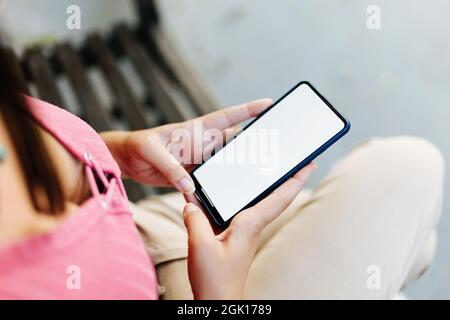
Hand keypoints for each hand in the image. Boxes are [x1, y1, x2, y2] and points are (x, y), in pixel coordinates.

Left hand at [102, 99, 272, 193]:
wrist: (127, 161)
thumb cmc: (138, 146)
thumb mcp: (151, 152)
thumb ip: (171, 167)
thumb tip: (189, 185)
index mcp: (195, 131)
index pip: (227, 117)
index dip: (248, 110)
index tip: (268, 104)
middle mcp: (201, 144)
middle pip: (233, 141)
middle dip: (253, 141)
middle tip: (274, 146)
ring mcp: (199, 159)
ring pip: (226, 161)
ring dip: (239, 165)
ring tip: (258, 171)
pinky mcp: (192, 174)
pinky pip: (211, 179)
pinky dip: (220, 184)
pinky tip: (229, 191)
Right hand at [183, 162, 316, 299]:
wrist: (217, 300)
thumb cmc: (215, 279)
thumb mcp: (201, 245)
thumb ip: (195, 219)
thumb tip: (191, 203)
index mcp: (249, 225)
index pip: (280, 197)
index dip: (296, 179)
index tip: (309, 163)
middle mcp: (250, 226)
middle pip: (273, 197)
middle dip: (286, 178)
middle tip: (293, 160)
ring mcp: (242, 232)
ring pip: (254, 203)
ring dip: (262, 187)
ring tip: (264, 170)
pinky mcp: (232, 238)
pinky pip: (234, 212)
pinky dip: (229, 200)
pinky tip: (216, 196)